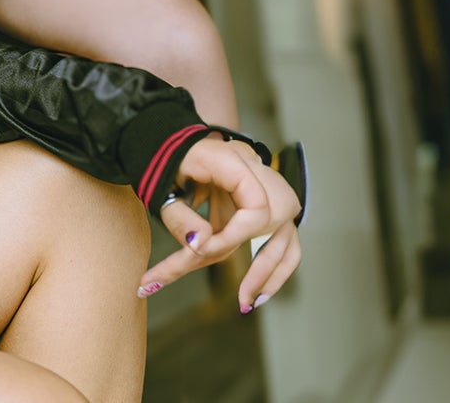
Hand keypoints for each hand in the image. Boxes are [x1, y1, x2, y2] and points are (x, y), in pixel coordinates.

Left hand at [139, 137, 302, 312]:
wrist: (181, 145)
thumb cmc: (172, 161)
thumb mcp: (164, 183)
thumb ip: (179, 214)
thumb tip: (198, 245)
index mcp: (239, 162)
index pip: (254, 211)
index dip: (229, 237)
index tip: (196, 252)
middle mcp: (267, 178)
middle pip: (267, 232)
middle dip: (248, 267)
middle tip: (227, 296)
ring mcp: (275, 196)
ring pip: (285, 246)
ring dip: (266, 277)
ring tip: (246, 303)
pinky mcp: (273, 214)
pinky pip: (284, 248)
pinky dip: (274, 272)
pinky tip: (256, 295)